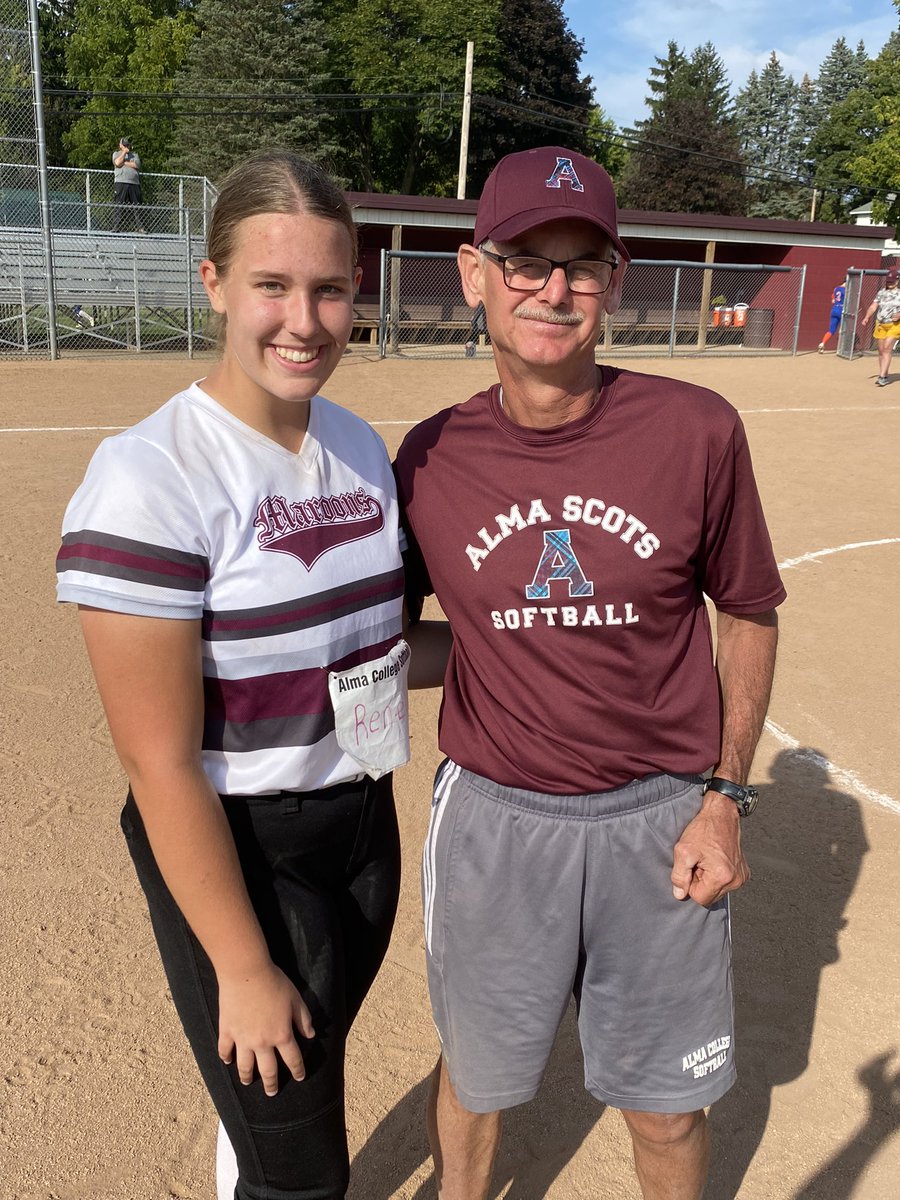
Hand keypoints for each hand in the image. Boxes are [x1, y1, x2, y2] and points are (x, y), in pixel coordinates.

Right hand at [217, 962, 314, 1095]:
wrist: (246, 973)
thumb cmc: (274, 983)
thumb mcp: (296, 999)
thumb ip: (303, 1019)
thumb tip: (310, 1035)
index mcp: (282, 1035)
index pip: (292, 1059)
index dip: (297, 1070)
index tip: (299, 1077)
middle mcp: (262, 1043)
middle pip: (268, 1070)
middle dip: (272, 1084)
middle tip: (272, 1092)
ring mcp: (242, 1039)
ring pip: (245, 1066)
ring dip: (247, 1077)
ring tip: (248, 1083)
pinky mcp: (227, 1031)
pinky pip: (225, 1050)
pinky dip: (226, 1057)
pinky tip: (228, 1061)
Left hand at [670, 792, 748, 905]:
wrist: (721, 815)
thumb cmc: (703, 829)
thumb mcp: (683, 850)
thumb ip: (679, 876)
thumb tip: (680, 894)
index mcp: (722, 876)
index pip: (700, 898)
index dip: (691, 885)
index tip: (693, 867)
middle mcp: (736, 879)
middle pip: (710, 896)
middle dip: (701, 882)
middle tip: (699, 862)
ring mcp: (741, 876)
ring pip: (717, 890)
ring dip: (708, 879)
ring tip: (706, 859)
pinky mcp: (743, 872)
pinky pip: (725, 883)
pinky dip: (717, 875)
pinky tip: (714, 860)